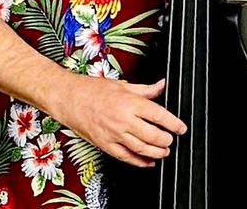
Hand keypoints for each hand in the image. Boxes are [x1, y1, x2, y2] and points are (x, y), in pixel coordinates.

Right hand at [54, 77, 185, 167]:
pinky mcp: (106, 145)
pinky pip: (128, 158)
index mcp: (128, 102)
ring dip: (158, 152)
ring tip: (163, 150)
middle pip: (155, 136)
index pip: (160, 116)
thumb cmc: (89, 89)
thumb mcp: (120, 85)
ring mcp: (114, 134)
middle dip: (167, 140)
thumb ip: (144, 89)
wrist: (65, 97)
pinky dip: (141, 163)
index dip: (175, 124)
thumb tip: (161, 86)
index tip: (180, 128)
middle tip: (170, 139)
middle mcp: (123, 119)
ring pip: (144, 150)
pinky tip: (148, 161)